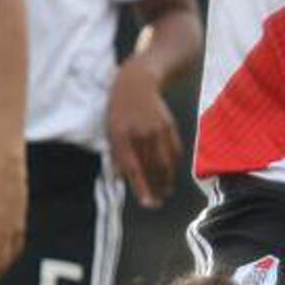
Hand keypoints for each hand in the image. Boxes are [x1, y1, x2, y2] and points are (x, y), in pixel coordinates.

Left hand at [104, 60, 183, 208]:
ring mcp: (157, 128)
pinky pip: (174, 150)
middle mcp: (141, 132)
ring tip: (165, 191)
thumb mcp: (110, 129)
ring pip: (166, 161)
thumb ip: (116, 154)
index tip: (148, 203)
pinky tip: (170, 172)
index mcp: (121, 135)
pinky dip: (173, 164)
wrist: (137, 82)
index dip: (141, 188)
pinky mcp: (169, 125)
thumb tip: (120, 178)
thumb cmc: (118, 109)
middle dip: (156, 188)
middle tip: (157, 202)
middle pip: (152, 168)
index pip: (133, 168)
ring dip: (167, 180)